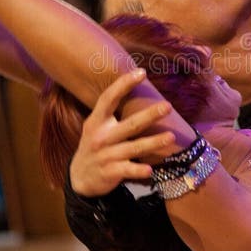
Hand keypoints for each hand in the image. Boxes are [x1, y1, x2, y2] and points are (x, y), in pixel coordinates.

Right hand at [69, 70, 175, 196]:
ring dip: (153, 142)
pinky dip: (139, 170)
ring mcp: (106, 156)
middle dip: (149, 115)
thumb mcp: (95, 127)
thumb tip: (137, 92)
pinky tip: (151, 170)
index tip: (141, 72)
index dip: (123, 85)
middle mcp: (101, 137)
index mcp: (96, 121)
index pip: (108, 99)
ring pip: (134, 147)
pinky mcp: (110, 173)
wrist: (79, 178)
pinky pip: (128, 170)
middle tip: (167, 106)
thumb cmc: (95, 146)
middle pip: (130, 125)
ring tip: (171, 137)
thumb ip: (111, 113)